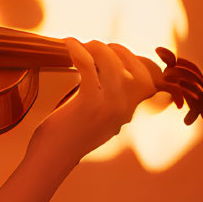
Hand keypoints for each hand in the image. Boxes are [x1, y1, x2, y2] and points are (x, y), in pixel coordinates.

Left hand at [28, 38, 166, 171]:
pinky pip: (88, 65)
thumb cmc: (71, 132)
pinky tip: (69, 44)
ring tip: (80, 46)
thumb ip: (112, 97)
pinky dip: (78, 50)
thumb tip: (112, 64)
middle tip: (93, 47)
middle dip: (114, 50)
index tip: (112, 51)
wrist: (54, 156)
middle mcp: (125, 110)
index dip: (132, 58)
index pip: (148, 79)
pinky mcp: (88, 104)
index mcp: (129, 112)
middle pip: (133, 67)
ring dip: (96, 47)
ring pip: (111, 62)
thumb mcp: (102, 116)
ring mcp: (109, 107)